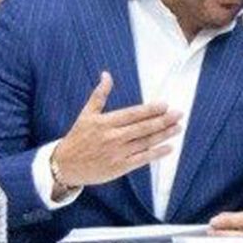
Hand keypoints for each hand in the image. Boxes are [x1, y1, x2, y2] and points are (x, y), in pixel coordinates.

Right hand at [52, 72, 182, 188]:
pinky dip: (156, 153)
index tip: (165, 105)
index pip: (132, 114)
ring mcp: (117, 153)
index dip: (150, 110)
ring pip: (145, 142)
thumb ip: (99, 95)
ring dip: (164, 135)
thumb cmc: (77, 138)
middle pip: (143, 127)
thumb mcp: (86, 114)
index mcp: (104, 123)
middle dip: (163, 120)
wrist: (64, 166)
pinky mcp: (119, 167)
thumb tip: (106, 75)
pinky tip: (169, 148)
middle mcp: (112, 137)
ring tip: (178, 128)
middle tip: (179, 114)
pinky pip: (142, 159)